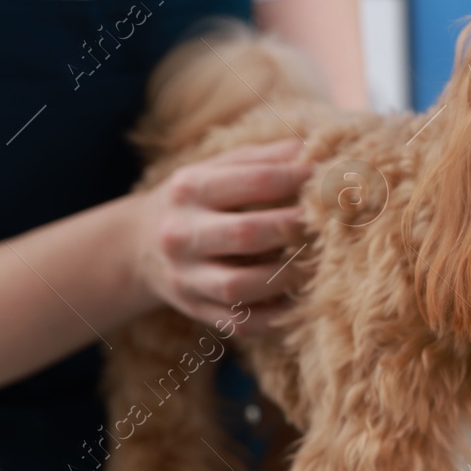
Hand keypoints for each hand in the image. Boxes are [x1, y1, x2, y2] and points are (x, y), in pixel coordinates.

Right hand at [130, 139, 313, 331]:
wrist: (139, 246)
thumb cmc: (196, 201)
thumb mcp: (216, 170)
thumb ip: (262, 159)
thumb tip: (314, 148)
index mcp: (189, 188)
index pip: (253, 181)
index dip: (298, 180)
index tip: (331, 179)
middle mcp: (181, 233)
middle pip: (246, 234)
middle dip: (294, 228)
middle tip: (329, 225)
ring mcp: (186, 277)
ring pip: (240, 286)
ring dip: (287, 277)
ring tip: (316, 265)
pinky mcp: (196, 310)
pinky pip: (241, 321)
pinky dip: (275, 317)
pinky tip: (299, 301)